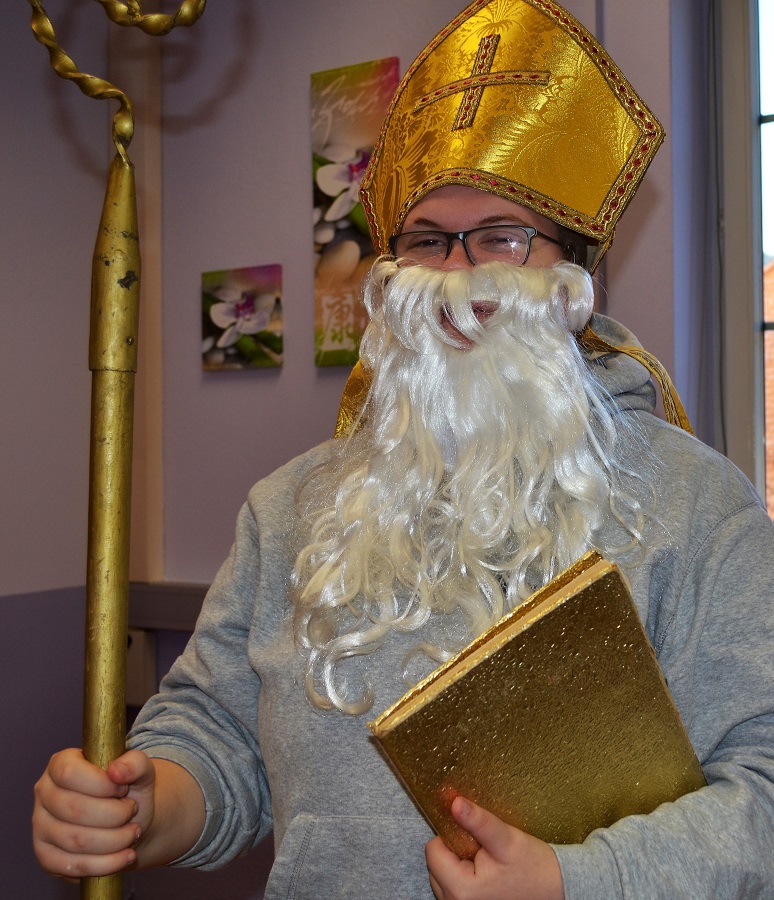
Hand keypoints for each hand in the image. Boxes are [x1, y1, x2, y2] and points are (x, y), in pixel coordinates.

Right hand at [33, 747, 155, 878]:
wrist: (129, 820)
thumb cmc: (129, 790)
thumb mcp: (140, 770)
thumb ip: (134, 763)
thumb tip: (117, 771)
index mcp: (60, 763)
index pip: (70, 773)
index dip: (101, 784)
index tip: (124, 789)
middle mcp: (44, 793)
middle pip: (74, 810)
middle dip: (114, 814)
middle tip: (132, 811)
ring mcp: (41, 826)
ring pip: (76, 840)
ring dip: (114, 840)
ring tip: (134, 832)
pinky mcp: (46, 857)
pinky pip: (73, 866)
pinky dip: (106, 864)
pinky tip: (126, 855)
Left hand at [425, 796, 564, 899]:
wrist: (559, 890)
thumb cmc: (534, 868)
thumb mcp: (507, 839)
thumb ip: (479, 822)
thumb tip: (454, 802)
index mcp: (461, 890)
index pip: (433, 851)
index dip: (452, 837)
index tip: (476, 840)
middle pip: (436, 865)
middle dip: (455, 852)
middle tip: (485, 853)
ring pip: (443, 876)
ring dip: (460, 865)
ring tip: (488, 865)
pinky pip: (453, 888)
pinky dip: (465, 878)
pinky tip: (488, 875)